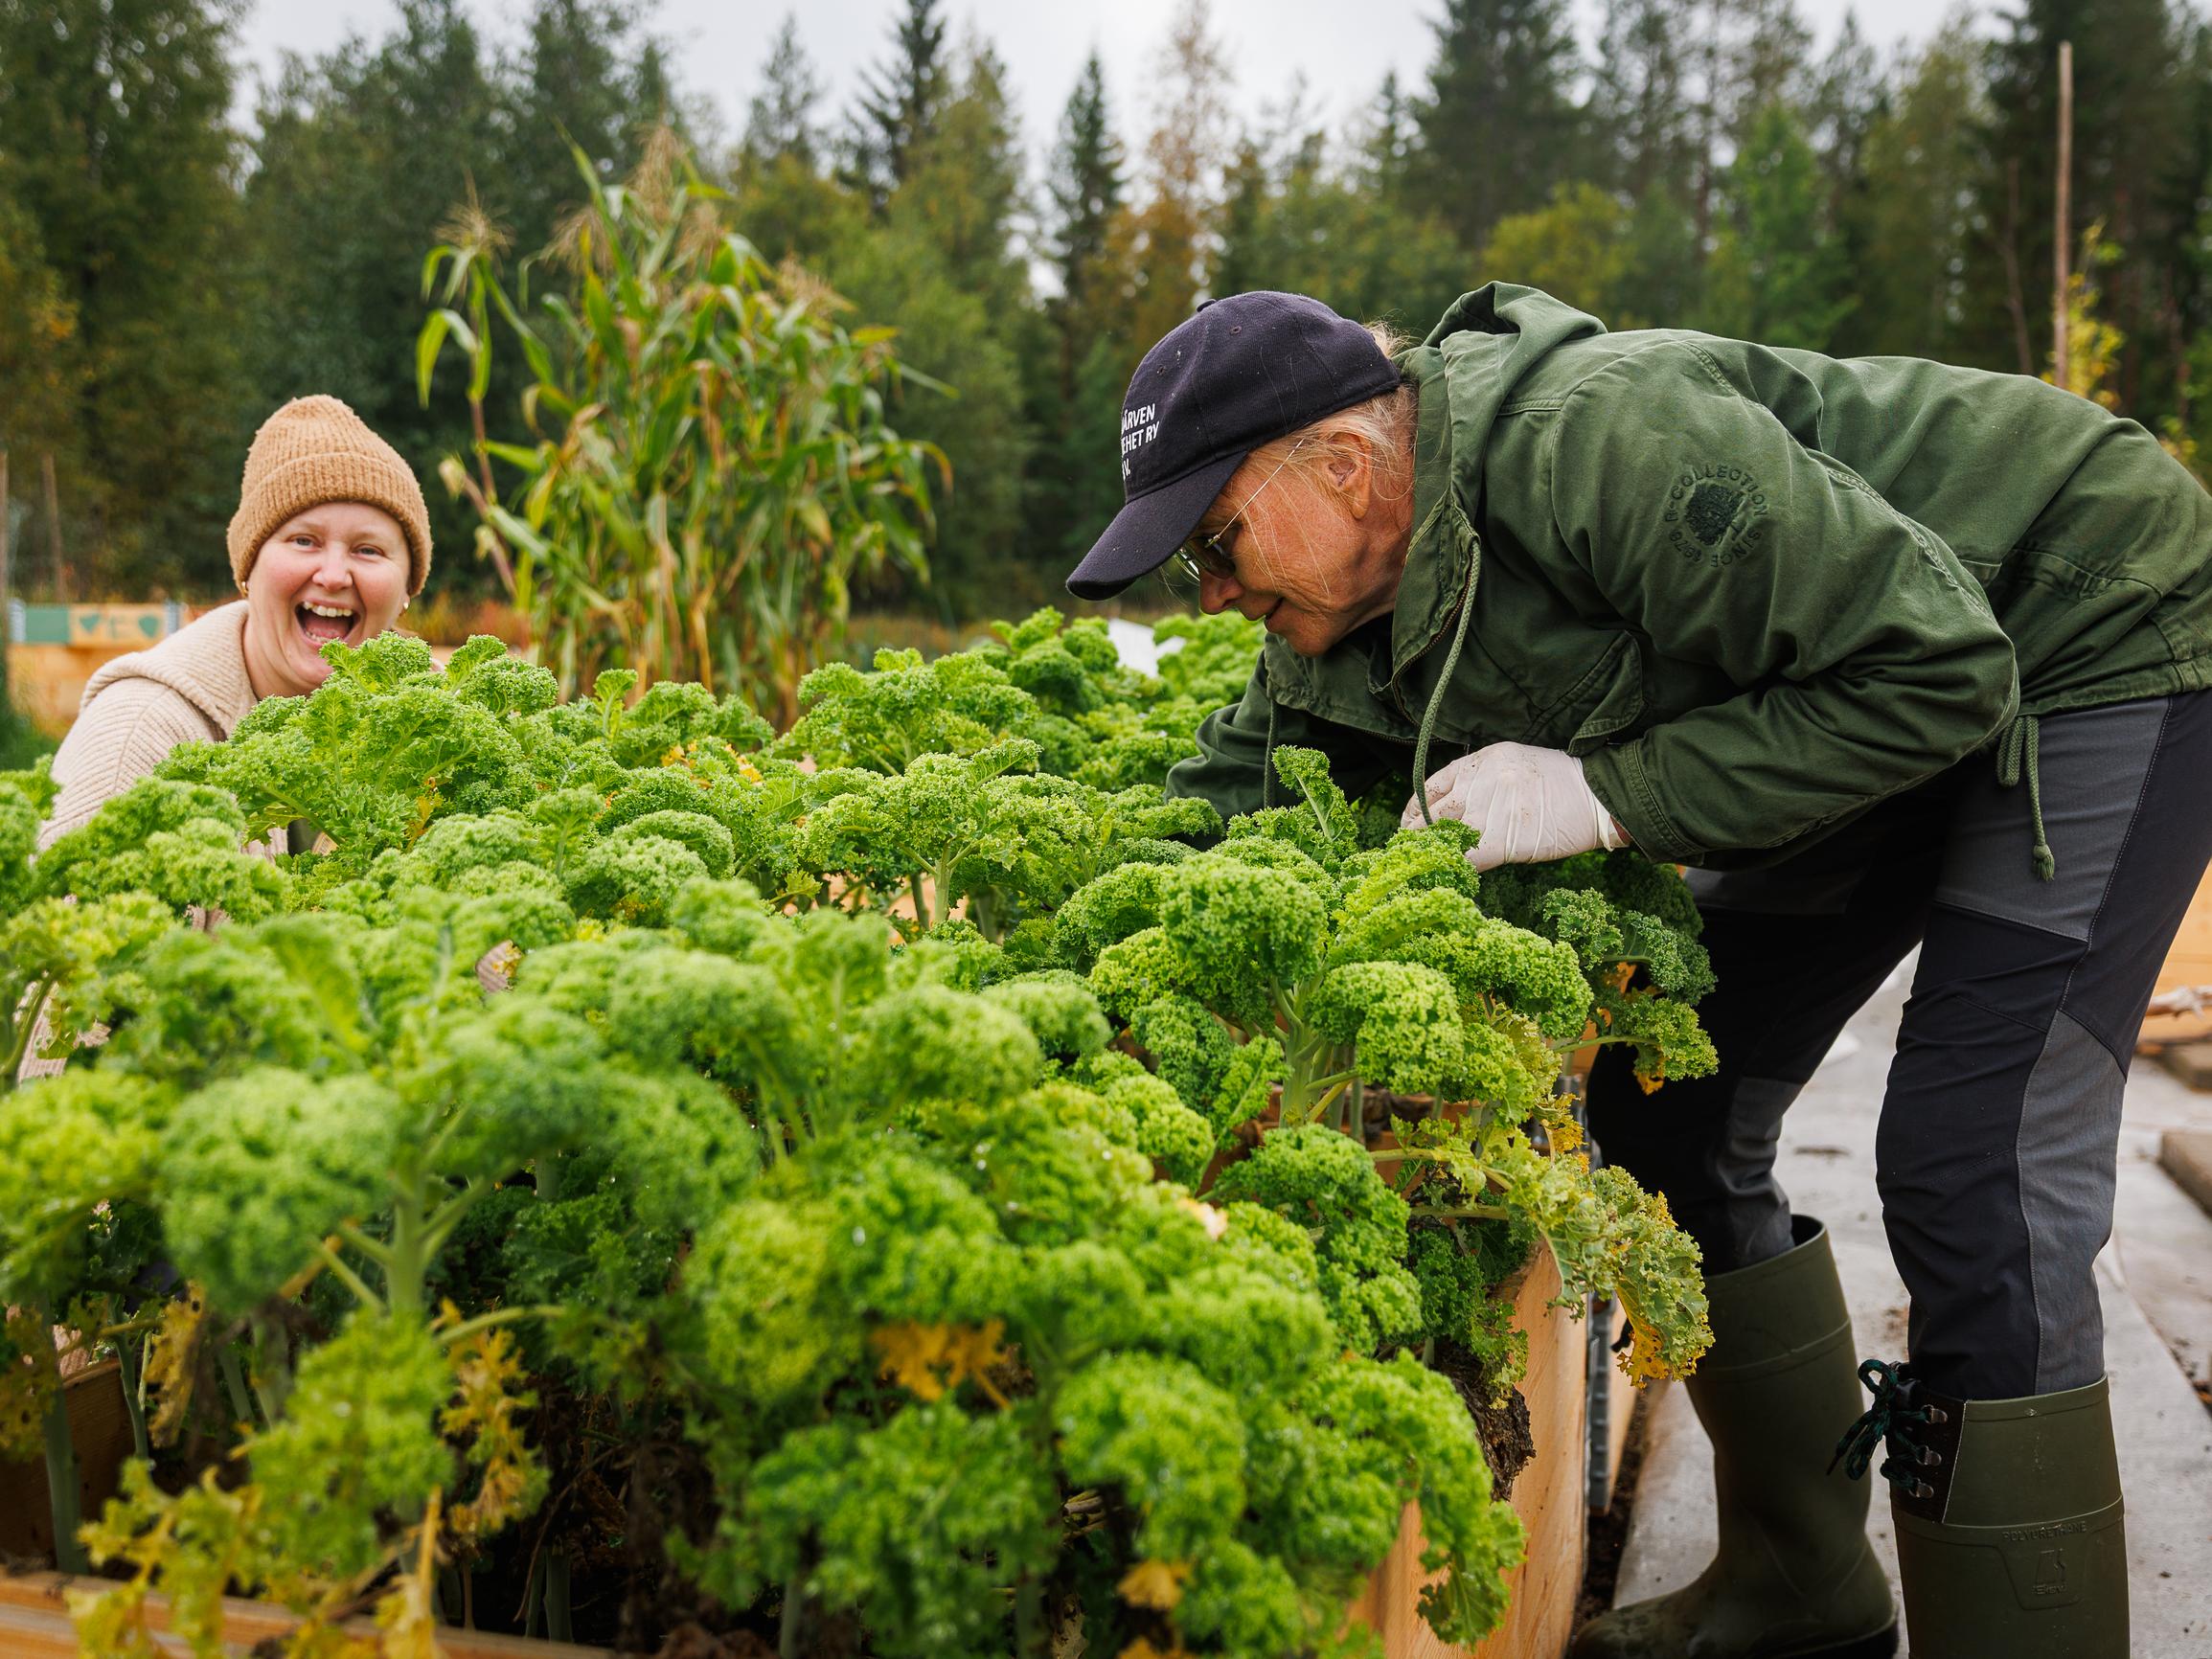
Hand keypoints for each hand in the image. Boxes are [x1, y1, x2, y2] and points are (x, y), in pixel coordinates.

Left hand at [1401, 742, 1629, 870]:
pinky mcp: (1503, 839)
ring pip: (1443, 836)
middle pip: (1432, 812)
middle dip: (1416, 834)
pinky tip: (1453, 876)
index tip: (1410, 822)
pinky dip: (1455, 869)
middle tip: (1411, 850)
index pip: (1431, 785)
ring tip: (1427, 866)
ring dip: (1431, 854)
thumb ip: (1485, 781)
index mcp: (1482, 761)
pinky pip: (1466, 858)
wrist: (1598, 795)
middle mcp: (1480, 782)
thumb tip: (1458, 807)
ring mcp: (1490, 810)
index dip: (1416, 807)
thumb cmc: (1562, 783)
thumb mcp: (1517, 764)